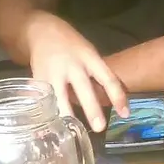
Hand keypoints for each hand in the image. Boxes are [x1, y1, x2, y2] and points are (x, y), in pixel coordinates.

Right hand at [23, 13, 127, 130]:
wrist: (43, 32)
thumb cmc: (73, 46)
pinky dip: (49, 111)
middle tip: (100, 128)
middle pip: (85, 90)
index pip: (108, 79)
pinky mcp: (38, 80)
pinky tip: (52, 123)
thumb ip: (96, 74)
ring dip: (67, 115)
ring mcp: (54, 73)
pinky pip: (45, 98)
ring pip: (61, 98)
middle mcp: (73, 66)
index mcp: (91, 58)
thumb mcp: (89, 54)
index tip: (125, 113)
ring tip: (71, 131)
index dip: (118, 97)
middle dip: (93, 110)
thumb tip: (109, 99)